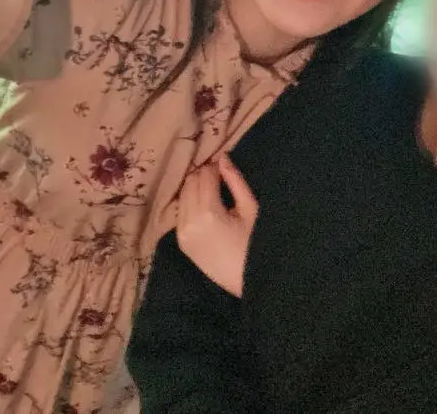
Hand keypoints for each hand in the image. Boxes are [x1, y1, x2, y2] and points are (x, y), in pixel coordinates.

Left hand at [177, 154, 258, 297]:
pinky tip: (204, 204)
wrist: (248, 280)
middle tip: (219, 175)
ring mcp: (183, 233)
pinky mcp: (182, 242)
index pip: (205, 177)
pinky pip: (181, 212)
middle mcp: (190, 221)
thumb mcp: (251, 209)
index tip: (225, 165)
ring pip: (182, 196)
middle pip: (190, 183)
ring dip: (195, 187)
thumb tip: (223, 157)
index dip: (215, 167)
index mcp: (208, 213)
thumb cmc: (255, 244)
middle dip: (203, 175)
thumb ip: (235, 181)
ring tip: (213, 188)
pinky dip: (190, 202)